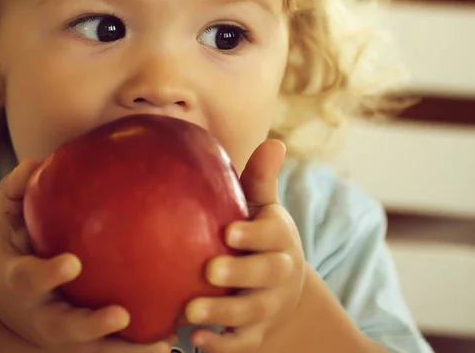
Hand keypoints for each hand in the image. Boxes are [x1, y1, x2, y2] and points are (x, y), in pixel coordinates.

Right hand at [0, 159, 174, 352]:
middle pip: (66, 328)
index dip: (49, 274)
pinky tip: (169, 340)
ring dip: (125, 349)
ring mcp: (66, 335)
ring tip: (161, 343)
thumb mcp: (6, 224)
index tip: (73, 263)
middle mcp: (44, 315)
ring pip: (95, 350)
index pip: (31, 279)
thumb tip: (33, 163)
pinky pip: (113, 351)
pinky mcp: (85, 345)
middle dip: (91, 324)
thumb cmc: (16, 253)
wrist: (10, 309)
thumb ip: (15, 192)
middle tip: (120, 313)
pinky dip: (137, 348)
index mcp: (22, 282)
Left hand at [184, 140, 304, 352]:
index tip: (229, 233)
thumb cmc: (262, 236)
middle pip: (267, 275)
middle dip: (241, 274)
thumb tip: (274, 141)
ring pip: (252, 313)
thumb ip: (261, 179)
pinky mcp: (257, 333)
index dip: (254, 236)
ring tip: (190, 312)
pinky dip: (221, 345)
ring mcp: (269, 305)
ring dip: (223, 313)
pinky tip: (195, 342)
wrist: (284, 288)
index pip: (272, 235)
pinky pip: (242, 343)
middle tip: (209, 271)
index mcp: (279, 237)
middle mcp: (279, 273)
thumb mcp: (264, 207)